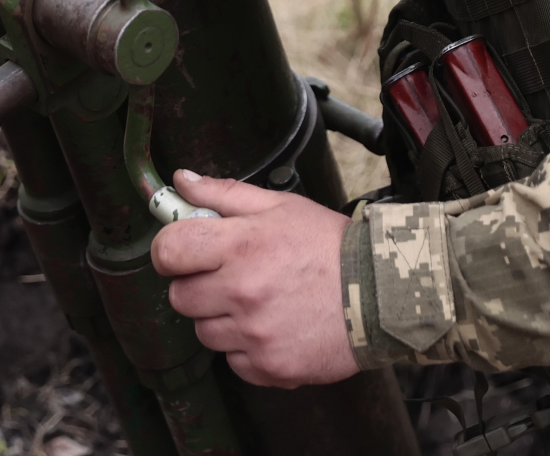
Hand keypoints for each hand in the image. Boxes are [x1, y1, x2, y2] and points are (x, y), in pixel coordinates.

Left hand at [148, 169, 359, 388]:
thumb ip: (223, 194)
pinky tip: (273, 328)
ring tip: (259, 302)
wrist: (381, 294)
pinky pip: (234, 362)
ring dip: (222, 319)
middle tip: (231, 276)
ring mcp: (255, 334)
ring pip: (204, 332)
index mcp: (240, 245)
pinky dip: (247, 349)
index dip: (170, 251)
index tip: (183, 252)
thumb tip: (181, 181)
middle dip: (198, 284)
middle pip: (180, 297)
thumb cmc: (329, 247)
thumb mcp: (279, 206)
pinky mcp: (269, 367)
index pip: (168, 251)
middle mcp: (242, 292)